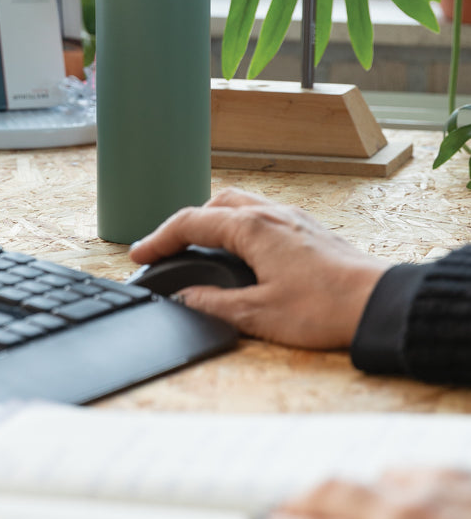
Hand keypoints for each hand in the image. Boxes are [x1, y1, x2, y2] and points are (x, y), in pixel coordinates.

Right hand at [129, 188, 389, 348]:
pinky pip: (264, 214)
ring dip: (213, 220)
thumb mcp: (259, 314)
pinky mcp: (310, 230)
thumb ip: (214, 304)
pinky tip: (243, 252)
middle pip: (214, 204)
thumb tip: (185, 298)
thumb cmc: (326, 308)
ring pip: (241, 204)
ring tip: (201, 248)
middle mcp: (272, 214)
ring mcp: (293, 219)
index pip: (190, 223)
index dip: (159, 238)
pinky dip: (240, 225)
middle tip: (168, 249)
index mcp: (253, 229)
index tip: (139, 254)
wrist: (379, 303)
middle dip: (186, 223)